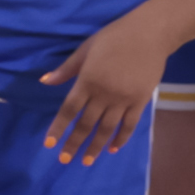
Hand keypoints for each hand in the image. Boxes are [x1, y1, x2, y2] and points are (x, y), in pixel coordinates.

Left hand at [39, 12, 169, 162]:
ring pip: (107, 129)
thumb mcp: (85, 49)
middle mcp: (104, 93)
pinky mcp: (141, 100)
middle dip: (74, 143)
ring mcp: (123, 99)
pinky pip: (129, 124)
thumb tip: (44, 81)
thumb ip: (67, 69)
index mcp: (87, 80)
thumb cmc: (114, 37)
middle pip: (86, 124)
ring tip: (86, 161)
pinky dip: (121, 138)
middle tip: (65, 160)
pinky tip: (113, 149)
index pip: (69, 110)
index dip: (58, 128)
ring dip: (96, 146)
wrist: (150, 33)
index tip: (49, 144)